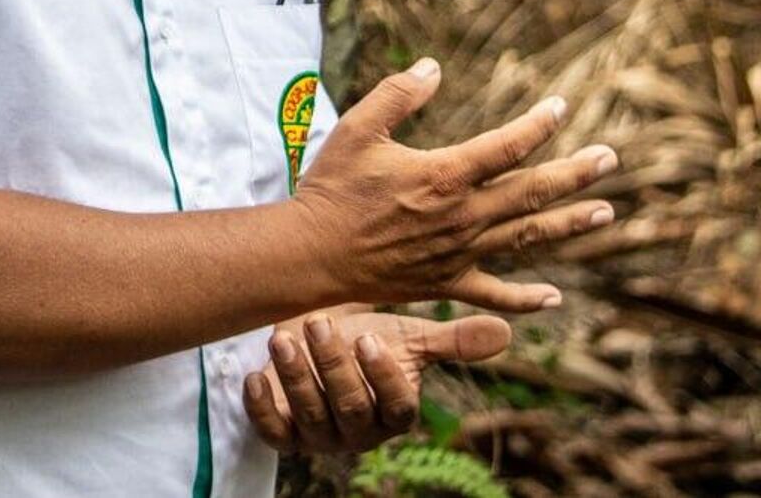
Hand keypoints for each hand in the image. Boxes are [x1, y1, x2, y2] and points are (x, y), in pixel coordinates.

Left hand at [242, 305, 510, 453]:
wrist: (315, 340)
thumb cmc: (365, 338)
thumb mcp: (406, 337)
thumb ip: (451, 339)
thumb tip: (506, 331)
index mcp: (394, 410)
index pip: (397, 406)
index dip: (384, 377)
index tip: (371, 340)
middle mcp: (359, 430)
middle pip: (350, 408)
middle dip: (333, 367)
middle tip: (320, 325)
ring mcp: (319, 435)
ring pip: (311, 416)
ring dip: (296, 378)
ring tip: (283, 338)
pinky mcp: (283, 433)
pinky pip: (272, 432)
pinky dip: (261, 408)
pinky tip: (254, 375)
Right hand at [291, 57, 616, 311]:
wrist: (311, 255)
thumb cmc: (331, 188)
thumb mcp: (356, 129)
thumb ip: (396, 95)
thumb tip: (432, 66)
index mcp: (443, 174)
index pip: (507, 146)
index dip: (539, 126)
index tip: (561, 108)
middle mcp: (462, 216)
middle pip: (532, 192)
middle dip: (576, 174)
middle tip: (610, 159)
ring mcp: (458, 253)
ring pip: (527, 237)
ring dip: (569, 224)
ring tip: (606, 213)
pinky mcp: (446, 283)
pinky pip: (495, 293)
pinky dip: (526, 298)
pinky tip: (554, 297)